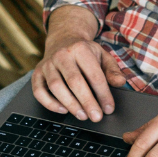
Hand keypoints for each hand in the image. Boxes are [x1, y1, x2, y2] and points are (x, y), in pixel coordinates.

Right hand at [31, 5, 124, 121]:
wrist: (62, 40)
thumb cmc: (85, 53)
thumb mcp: (102, 55)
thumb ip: (112, 70)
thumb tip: (120, 82)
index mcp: (80, 48)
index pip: (93, 74)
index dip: (102, 94)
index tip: (109, 108)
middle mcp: (61, 54)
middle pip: (74, 81)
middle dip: (87, 102)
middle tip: (96, 117)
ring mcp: (47, 64)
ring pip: (56, 87)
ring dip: (70, 104)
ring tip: (83, 116)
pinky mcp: (37, 73)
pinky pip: (39, 91)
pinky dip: (49, 103)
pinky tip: (63, 110)